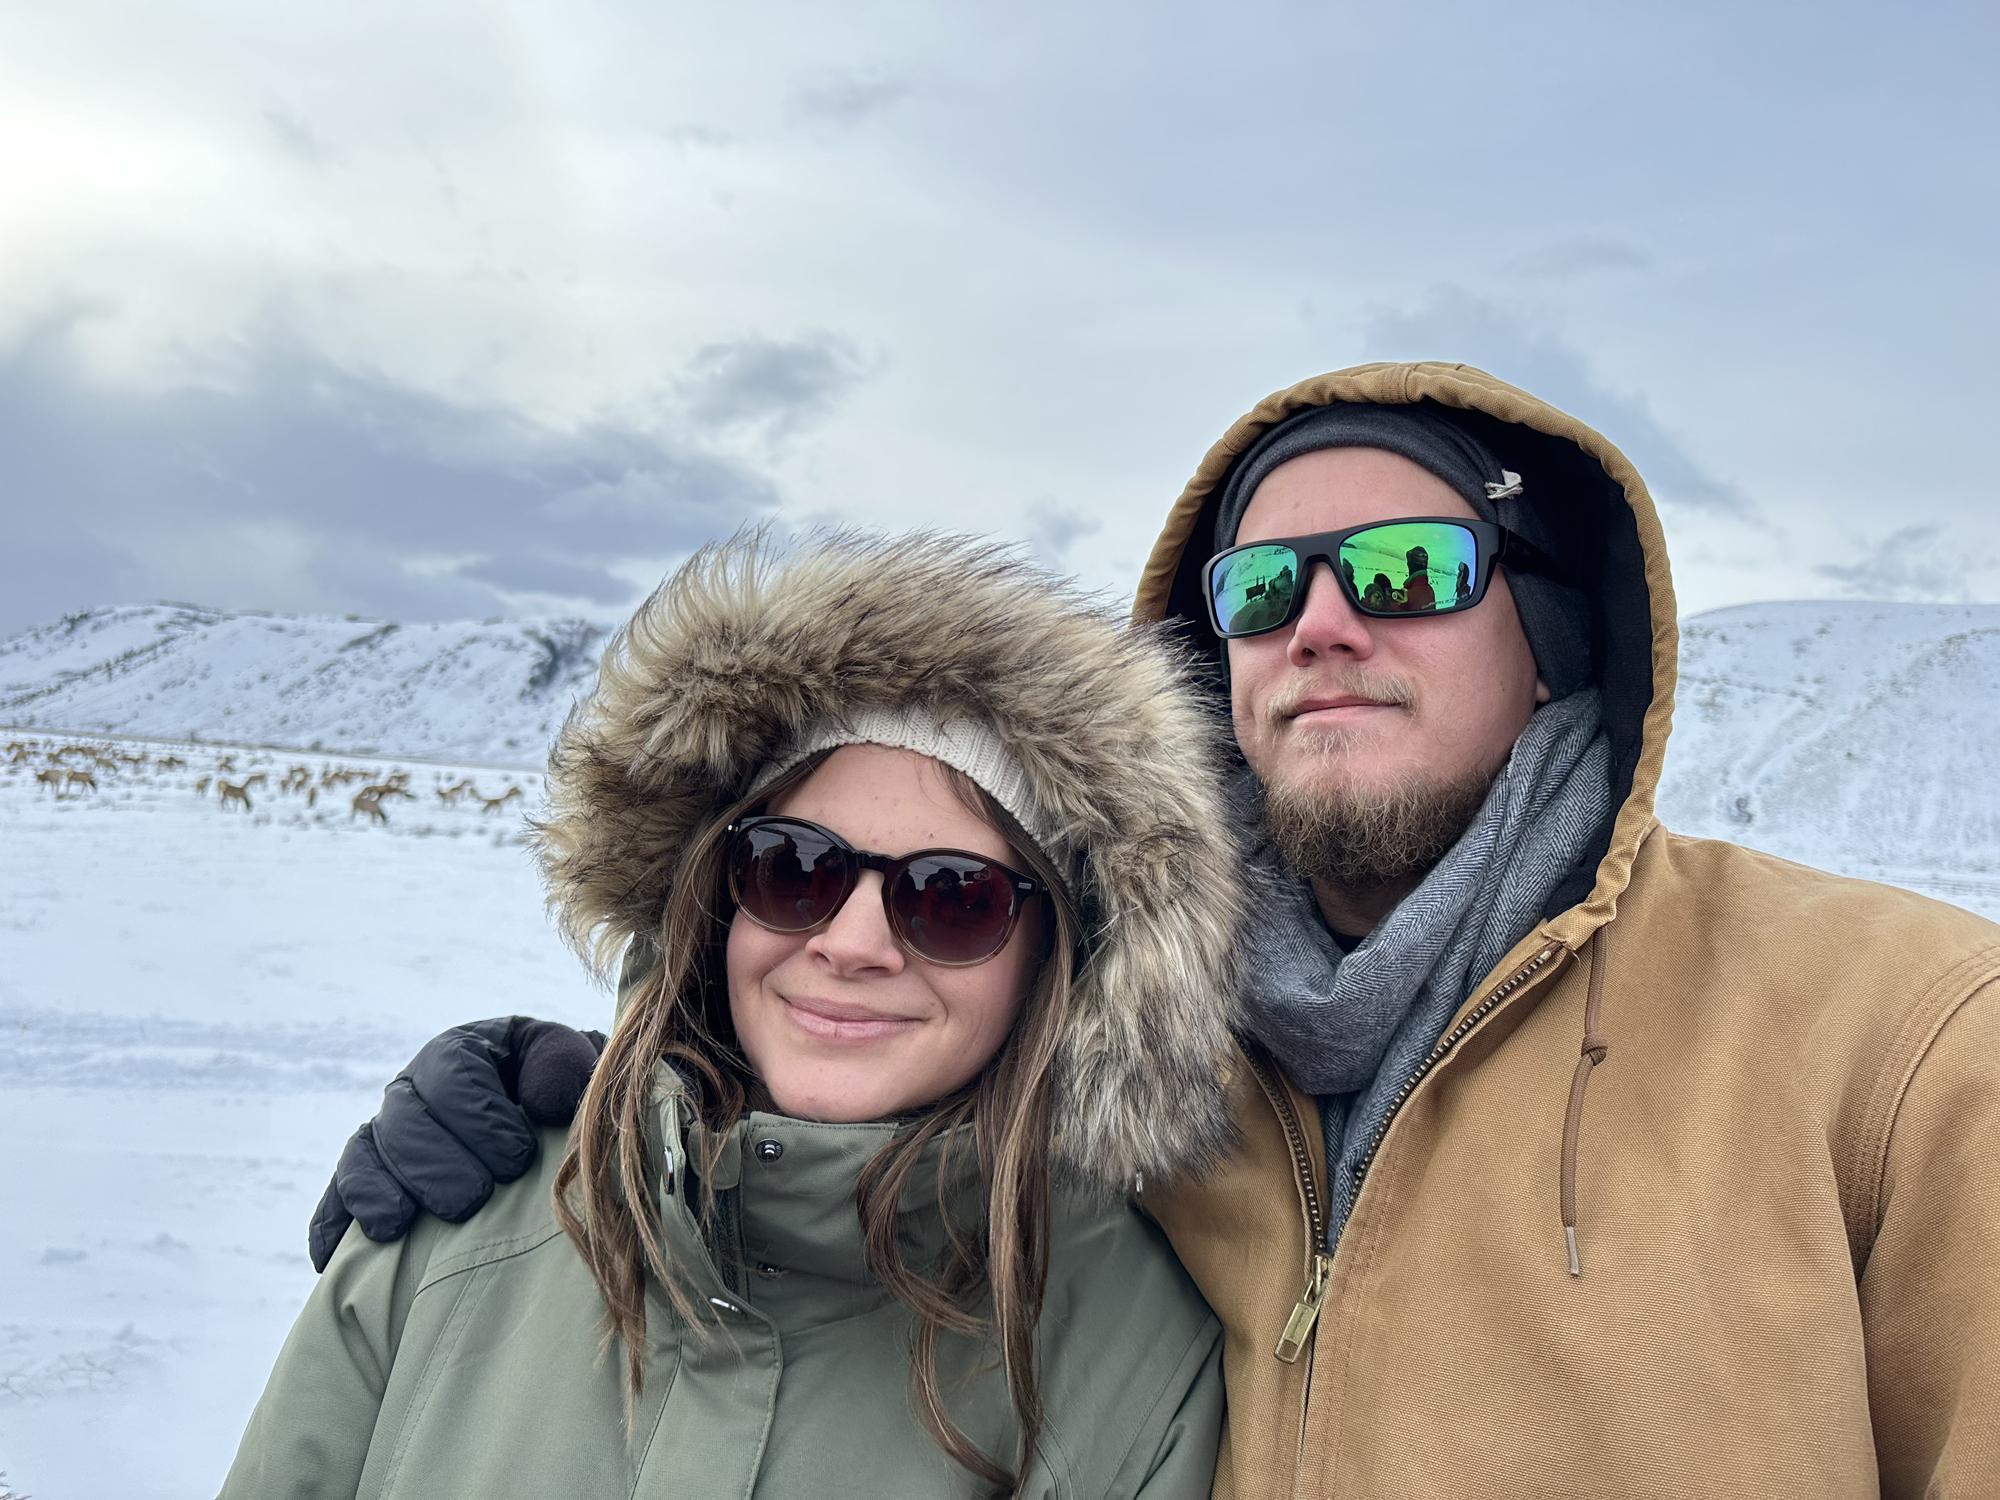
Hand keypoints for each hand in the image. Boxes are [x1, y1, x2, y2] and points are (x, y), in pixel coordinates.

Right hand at [309, 1016, 605, 1271]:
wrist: (556, 1133)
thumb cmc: (567, 1101)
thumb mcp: (577, 1068)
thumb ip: (565, 1067)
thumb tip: (541, 1099)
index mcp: (465, 1051)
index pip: (453, 1069)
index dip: (479, 1114)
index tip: (517, 1157)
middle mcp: (416, 1087)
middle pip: (403, 1114)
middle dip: (434, 1160)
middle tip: (472, 1201)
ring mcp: (387, 1134)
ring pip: (364, 1153)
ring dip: (380, 1189)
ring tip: (401, 1226)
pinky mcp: (369, 1181)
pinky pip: (338, 1196)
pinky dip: (332, 1224)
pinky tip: (333, 1258)